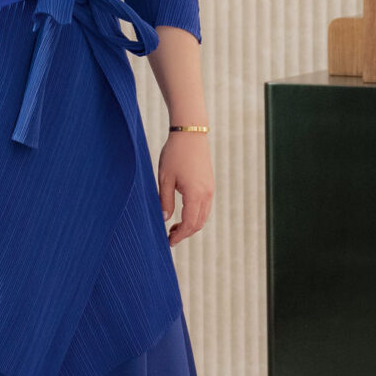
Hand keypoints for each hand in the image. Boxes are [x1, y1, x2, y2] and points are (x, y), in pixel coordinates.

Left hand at [158, 130, 212, 246]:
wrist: (190, 132)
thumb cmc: (174, 154)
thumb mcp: (165, 179)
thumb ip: (165, 201)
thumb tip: (165, 220)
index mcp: (195, 194)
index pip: (190, 224)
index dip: (179, 236)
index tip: (169, 242)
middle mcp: (207, 193)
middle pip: (199, 223)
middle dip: (185, 233)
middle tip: (170, 237)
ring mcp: (210, 188)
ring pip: (204, 215)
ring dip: (191, 224)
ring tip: (174, 226)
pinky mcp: (209, 183)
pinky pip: (205, 206)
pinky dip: (195, 214)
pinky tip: (183, 212)